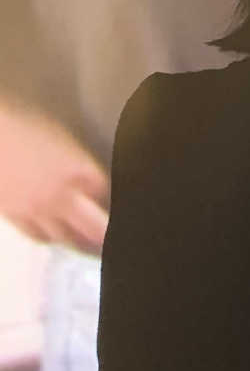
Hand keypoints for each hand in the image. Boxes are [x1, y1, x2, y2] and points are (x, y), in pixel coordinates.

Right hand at [0, 101, 108, 251]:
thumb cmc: (20, 125)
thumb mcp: (60, 137)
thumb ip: (79, 161)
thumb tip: (91, 180)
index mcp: (79, 171)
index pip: (106, 195)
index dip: (111, 200)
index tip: (112, 204)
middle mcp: (63, 196)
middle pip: (96, 229)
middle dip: (105, 233)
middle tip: (112, 238)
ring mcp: (39, 209)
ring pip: (69, 239)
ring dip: (82, 242)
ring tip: (90, 245)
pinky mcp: (15, 216)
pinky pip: (40, 236)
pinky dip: (52, 238)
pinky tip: (56, 235)